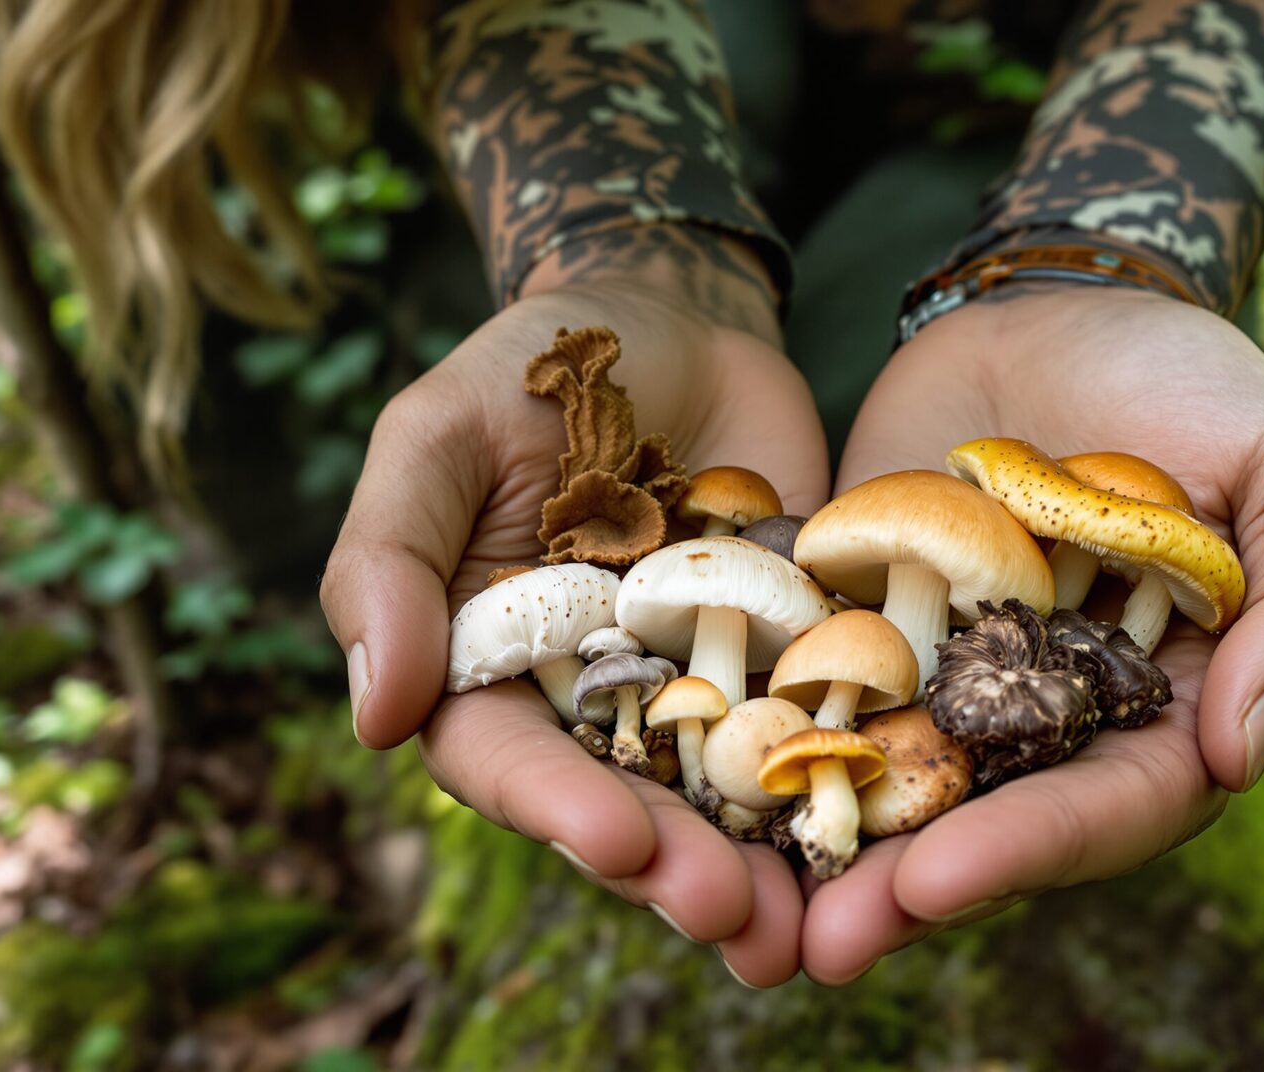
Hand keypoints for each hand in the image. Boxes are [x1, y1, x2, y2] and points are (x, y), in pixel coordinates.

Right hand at [321, 228, 828, 985]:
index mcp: (485, 669)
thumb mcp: (436, 435)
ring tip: (812, 929)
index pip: (504, 760)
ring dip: (763, 869)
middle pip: (623, 805)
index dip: (555, 807)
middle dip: (676, 868)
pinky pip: (818, 731)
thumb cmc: (531, 366)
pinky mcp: (790, 664)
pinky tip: (890, 834)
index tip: (617, 839)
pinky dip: (846, 785)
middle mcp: (588, 703)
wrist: (677, 312)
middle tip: (736, 918)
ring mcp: (696, 690)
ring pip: (723, 799)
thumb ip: (387, 562)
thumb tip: (373, 718)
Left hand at [803, 284, 1263, 982]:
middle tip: (823, 944)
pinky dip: (766, 756)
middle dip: (907, 891)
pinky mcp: (864, 644)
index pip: (1114, 806)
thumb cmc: (1190, 380)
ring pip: (892, 793)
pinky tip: (698, 802)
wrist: (1048, 303)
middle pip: (988, 828)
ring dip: (825, 857)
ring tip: (744, 916)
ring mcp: (952, 691)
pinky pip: (814, 710)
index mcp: (1171, 715)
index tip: (941, 880)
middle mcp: (1057, 728)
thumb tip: (1246, 754)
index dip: (1033, 849)